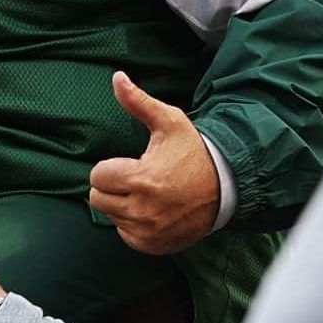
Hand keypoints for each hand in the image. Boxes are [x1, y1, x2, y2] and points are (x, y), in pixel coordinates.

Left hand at [89, 72, 219, 254]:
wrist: (226, 187)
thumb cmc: (192, 152)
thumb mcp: (169, 122)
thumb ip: (138, 102)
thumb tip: (117, 77)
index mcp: (141, 178)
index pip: (96, 177)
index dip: (110, 167)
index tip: (131, 164)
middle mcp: (143, 209)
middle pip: (98, 198)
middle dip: (111, 186)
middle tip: (135, 179)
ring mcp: (149, 231)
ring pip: (111, 216)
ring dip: (122, 205)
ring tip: (147, 193)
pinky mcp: (155, 245)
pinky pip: (126, 235)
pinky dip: (133, 225)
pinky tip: (151, 210)